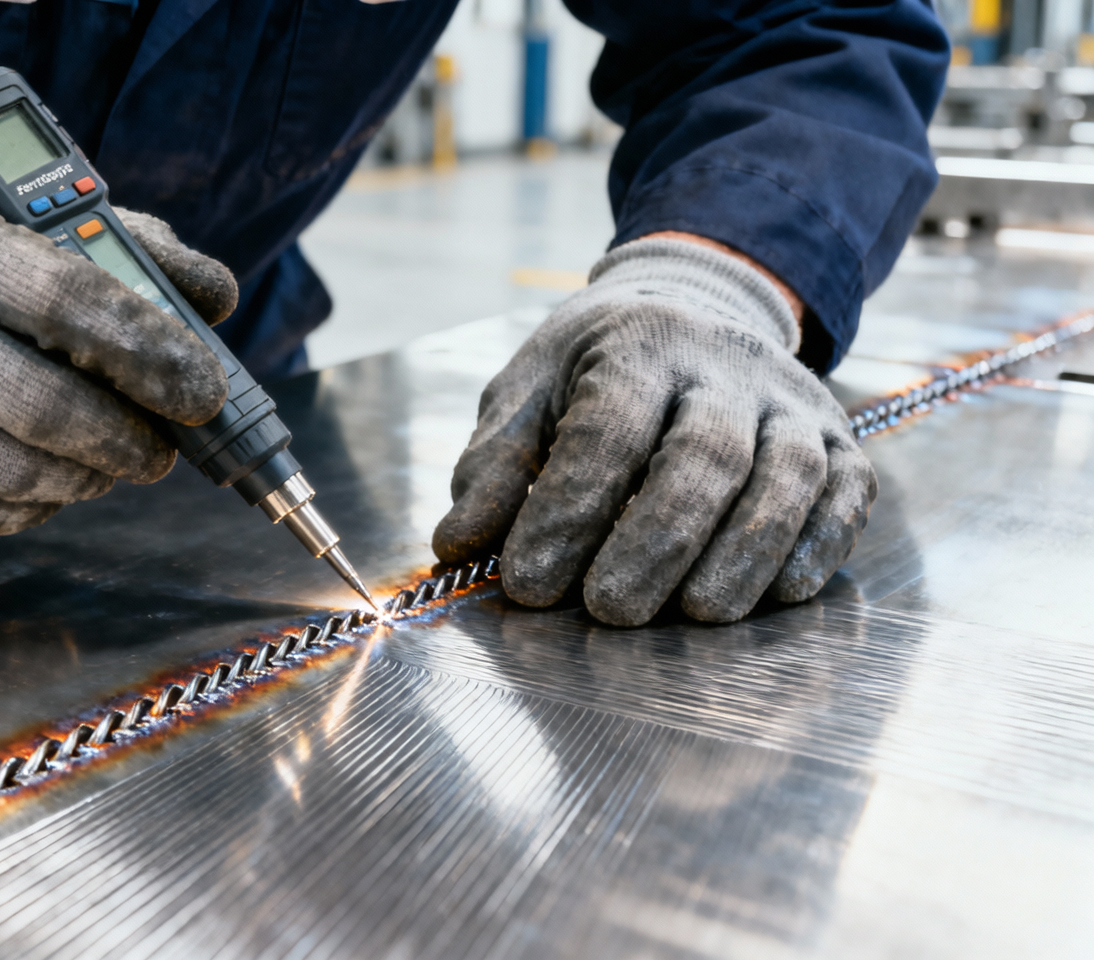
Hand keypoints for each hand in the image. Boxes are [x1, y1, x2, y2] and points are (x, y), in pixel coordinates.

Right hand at [0, 184, 233, 540]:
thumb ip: (116, 247)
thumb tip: (211, 299)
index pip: (70, 303)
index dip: (153, 355)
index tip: (203, 390)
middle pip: (49, 411)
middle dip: (129, 441)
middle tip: (161, 448)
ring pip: (19, 478)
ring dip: (87, 480)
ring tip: (105, 461)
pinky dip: (31, 507)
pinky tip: (41, 479)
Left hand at [433, 237, 875, 625]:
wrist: (691, 307)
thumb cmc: (590, 374)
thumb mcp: (525, 396)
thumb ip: (491, 469)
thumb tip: (457, 547)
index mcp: (634, 346)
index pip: (606, 430)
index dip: (568, 510)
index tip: (528, 583)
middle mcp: (723, 366)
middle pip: (703, 456)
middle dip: (656, 542)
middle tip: (609, 611)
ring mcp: (790, 402)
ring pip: (785, 475)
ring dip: (743, 553)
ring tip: (696, 615)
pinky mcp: (839, 439)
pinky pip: (845, 492)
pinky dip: (817, 544)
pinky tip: (779, 594)